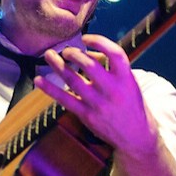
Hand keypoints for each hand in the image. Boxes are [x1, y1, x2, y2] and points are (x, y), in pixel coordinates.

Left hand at [35, 35, 156, 155]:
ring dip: (58, 66)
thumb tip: (86, 53)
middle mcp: (113, 90)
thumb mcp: (129, 84)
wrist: (136, 137)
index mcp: (127, 78)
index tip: (86, 38)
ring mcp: (99, 104)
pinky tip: (39, 80)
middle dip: (73, 54)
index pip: (114, 53)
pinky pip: (65, 100)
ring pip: (73, 80)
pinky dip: (50, 89)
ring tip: (49, 56)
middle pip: (89, 65)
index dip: (99, 41)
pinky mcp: (87, 116)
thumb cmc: (131, 105)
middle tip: (65, 51)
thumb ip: (110, 68)